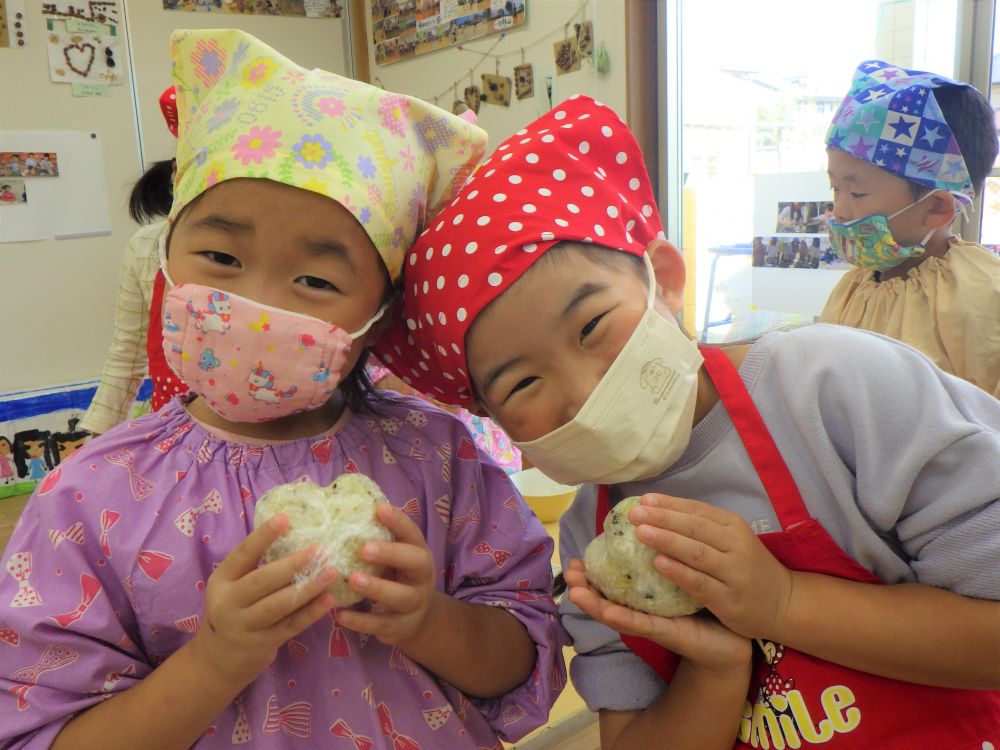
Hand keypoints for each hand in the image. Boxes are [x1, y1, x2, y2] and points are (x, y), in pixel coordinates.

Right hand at [190, 514, 335, 689]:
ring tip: (331, 573)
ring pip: (278, 604)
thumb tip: (296, 535)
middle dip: (293, 564)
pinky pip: (290, 626)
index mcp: (222, 580)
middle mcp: (229, 602)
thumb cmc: (234, 610)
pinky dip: (311, 613)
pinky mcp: (262, 643)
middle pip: (263, 580)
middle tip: (320, 549)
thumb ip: (255, 567)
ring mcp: (244, 625)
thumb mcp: (233, 587)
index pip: (242, 554)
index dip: (262, 536)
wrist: (217, 660)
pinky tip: (329, 600)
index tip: (285, 519)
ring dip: (307, 588)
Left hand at [335, 503, 436, 647]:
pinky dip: (361, 621)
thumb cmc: (395, 578)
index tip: (378, 508)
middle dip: (391, 553)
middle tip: (364, 549)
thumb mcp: (393, 559)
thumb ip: (376, 542)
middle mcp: (422, 577)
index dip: (398, 521)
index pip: (412, 533)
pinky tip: (340, 615)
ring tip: (351, 580)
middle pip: (416, 562)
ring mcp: (416, 604)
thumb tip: (339, 512)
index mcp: (418, 553)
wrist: (417, 619)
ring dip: (377, 588)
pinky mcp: (403, 627)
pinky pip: (383, 625)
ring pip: (402, 596)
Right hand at [565, 559, 750, 673]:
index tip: (573, 558)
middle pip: (607, 596)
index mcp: (644, 594)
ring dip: (594, 603)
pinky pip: (645, 624)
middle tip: (569, 570)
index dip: (591, 571)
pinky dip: (626, 618)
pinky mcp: (669, 633)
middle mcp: (644, 609)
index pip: (612, 581)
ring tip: (575, 591)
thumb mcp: (685, 572)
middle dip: (584, 584)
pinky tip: (610, 611)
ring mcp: (653, 623)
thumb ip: (667, 553)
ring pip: (617, 612)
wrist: (734, 636)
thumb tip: (652, 524)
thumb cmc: (707, 600)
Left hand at [629, 494, 792, 638]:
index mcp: (732, 526)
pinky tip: (659, 564)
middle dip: (662, 519)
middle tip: (634, 514)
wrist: (783, 602)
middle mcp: (735, 545)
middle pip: (694, 528)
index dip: (669, 504)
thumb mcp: (730, 539)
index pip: (696, 510)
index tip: (642, 500)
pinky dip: (679, 572)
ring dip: (667, 540)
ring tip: (641, 533)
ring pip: (696, 553)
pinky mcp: (729, 599)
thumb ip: (700, 526)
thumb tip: (657, 509)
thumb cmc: (745, 566)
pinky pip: (700, 583)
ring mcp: (734, 572)